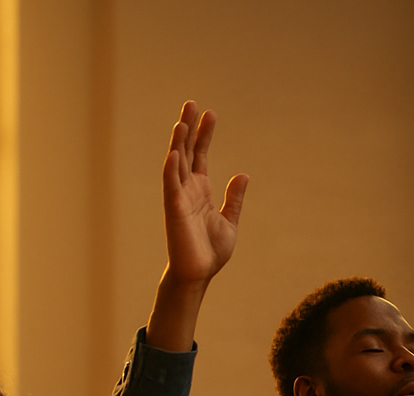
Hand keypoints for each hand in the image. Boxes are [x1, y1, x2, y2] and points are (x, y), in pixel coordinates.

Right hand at [162, 100, 248, 285]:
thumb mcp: (230, 221)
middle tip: (192, 104)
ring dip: (177, 142)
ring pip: (175, 163)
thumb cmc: (211, 252)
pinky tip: (173, 152)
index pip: (200, 155)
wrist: (199, 274)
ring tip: (182, 121)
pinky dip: (171, 169)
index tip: (210, 113)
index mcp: (201, 190)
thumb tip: (243, 175)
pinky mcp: (174, 209)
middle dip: (189, 128)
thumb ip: (235, 198)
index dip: (204, 134)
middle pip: (186, 151)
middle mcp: (187, 189)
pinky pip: (170, 185)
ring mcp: (179, 197)